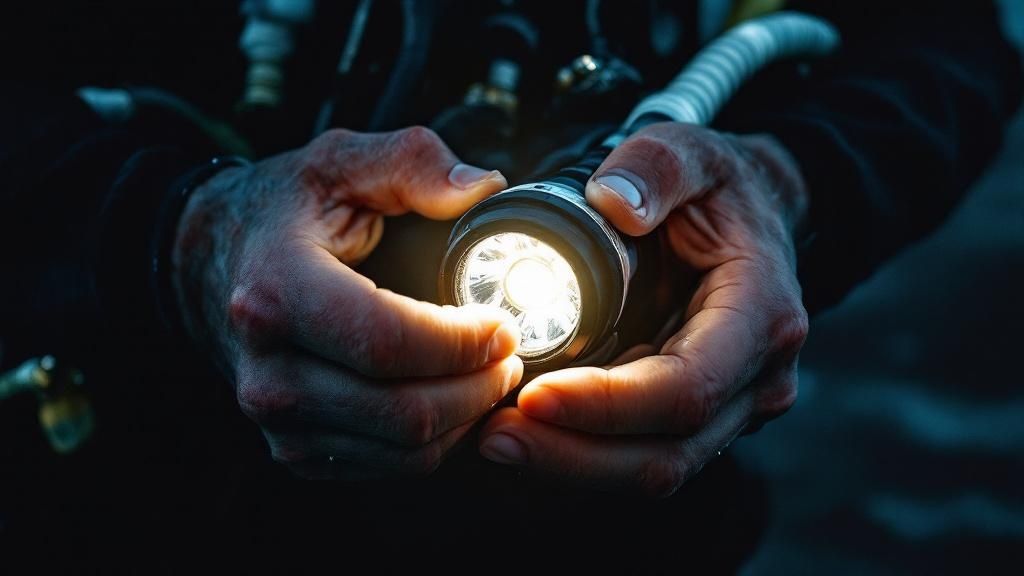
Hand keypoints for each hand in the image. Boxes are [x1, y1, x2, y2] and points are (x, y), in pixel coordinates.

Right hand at [173, 127, 523, 478]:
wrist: (206, 266)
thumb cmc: (280, 213)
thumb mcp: (338, 162)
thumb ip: (412, 161)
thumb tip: (483, 188)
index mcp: (276, 293)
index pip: (388, 343)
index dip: (463, 342)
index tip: (503, 323)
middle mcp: (269, 372)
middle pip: (404, 412)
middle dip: (479, 385)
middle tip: (509, 351)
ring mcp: (277, 422)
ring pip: (406, 451)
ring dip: (466, 416)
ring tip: (489, 372)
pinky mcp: (293, 451)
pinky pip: (390, 466)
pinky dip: (439, 439)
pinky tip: (453, 397)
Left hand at [478, 123, 809, 496]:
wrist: (758, 215)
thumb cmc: (722, 188)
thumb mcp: (693, 151)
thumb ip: (657, 166)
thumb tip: (615, 204)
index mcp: (763, 317)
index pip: (685, 390)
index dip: (607, 406)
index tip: (531, 395)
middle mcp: (759, 378)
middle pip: (665, 455)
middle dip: (573, 456)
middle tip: (492, 436)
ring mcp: (735, 407)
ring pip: (653, 469)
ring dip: (570, 464)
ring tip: (495, 439)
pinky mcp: (703, 418)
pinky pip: (642, 455)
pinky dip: (582, 454)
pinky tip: (528, 434)